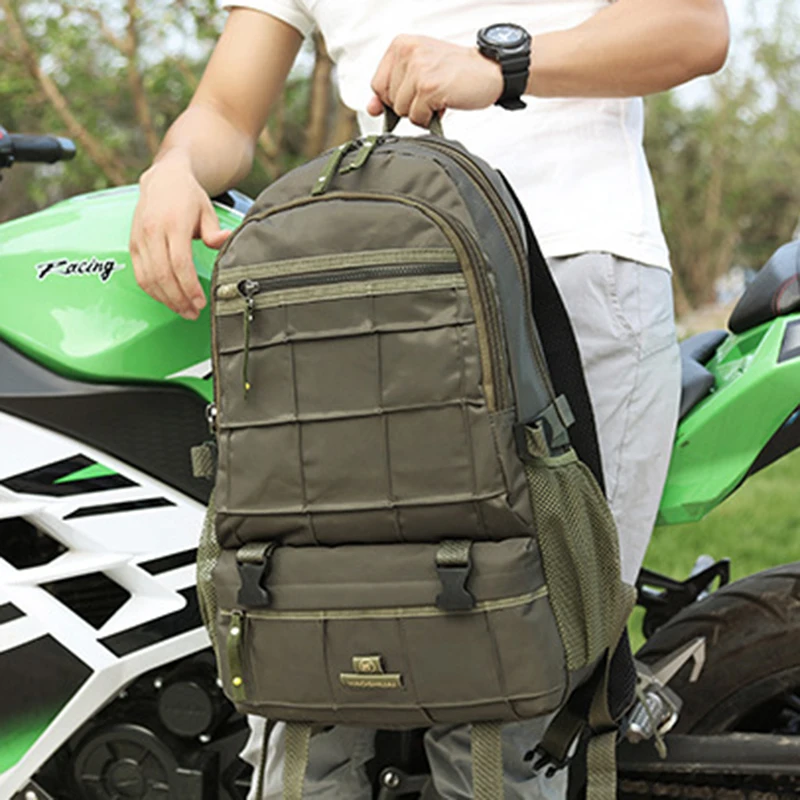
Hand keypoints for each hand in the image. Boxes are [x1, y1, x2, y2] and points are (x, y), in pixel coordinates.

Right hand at [130, 151, 230, 319]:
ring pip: (149, 279)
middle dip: (179, 299)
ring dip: (166, 299)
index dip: (190, 287)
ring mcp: (139, 239)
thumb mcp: (208, 211)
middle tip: (194, 313)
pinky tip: (168, 299)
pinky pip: (140, 275)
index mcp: (172, 223)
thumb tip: (228, 242)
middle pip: (163, 275)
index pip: (179, 264)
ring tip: (183, 310)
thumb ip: (215, 232)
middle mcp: (152, 231)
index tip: (201, 302)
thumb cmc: (188, 197)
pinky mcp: (133, 245)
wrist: (163, 180)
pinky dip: (153, 291)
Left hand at [368, 35, 502, 126]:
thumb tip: (372, 107)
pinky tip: (443, 104)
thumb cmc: (455, 71)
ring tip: (437, 97)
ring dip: (420, 112)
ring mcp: (418, 70)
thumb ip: (392, 87)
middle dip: (408, 104)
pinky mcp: (429, 87)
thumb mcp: (419, 72)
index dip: (393, 98)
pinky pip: (417, 117)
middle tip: (430, 93)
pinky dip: (430, 118)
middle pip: (389, 99)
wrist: (488, 71)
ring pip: (402, 111)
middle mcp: (408, 53)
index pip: (378, 85)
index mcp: (401, 45)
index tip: (410, 95)